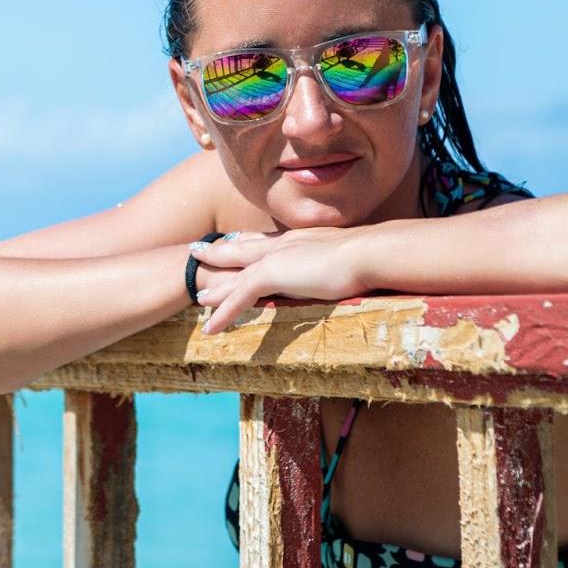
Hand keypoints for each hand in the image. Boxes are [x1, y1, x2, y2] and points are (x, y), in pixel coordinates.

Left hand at [189, 228, 365, 334]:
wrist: (368, 253)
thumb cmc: (370, 257)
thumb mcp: (349, 258)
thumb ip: (339, 263)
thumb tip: (350, 270)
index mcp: (299, 239)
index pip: (265, 239)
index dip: (247, 240)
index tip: (233, 239)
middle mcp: (283, 244)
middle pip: (242, 249)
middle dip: (219, 252)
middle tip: (198, 251)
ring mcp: (275, 258)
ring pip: (235, 274)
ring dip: (217, 287)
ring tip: (199, 296)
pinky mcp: (272, 274)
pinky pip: (240, 297)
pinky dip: (224, 313)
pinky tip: (211, 329)